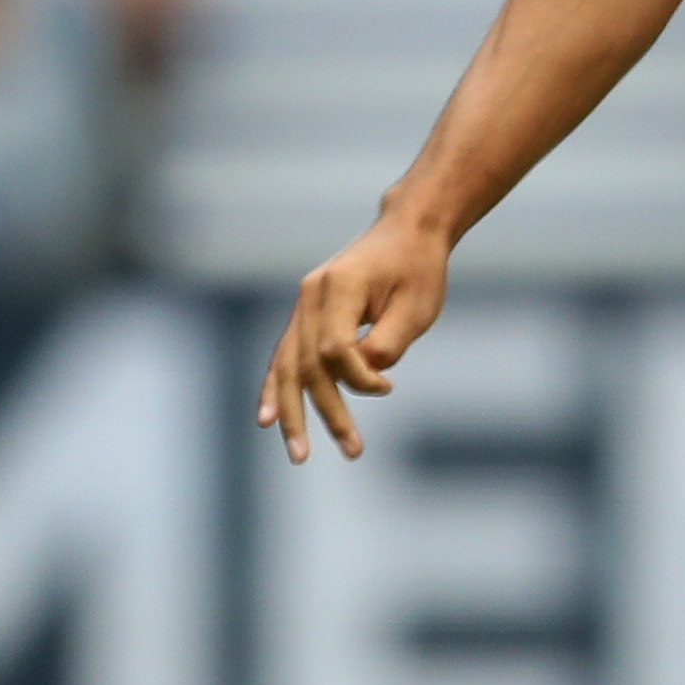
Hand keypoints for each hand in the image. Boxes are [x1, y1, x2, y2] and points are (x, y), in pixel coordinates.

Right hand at [261, 212, 451, 460]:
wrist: (408, 232)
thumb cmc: (418, 269)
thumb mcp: (416, 307)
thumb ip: (386, 344)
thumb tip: (359, 378)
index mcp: (339, 286)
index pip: (335, 348)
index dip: (359, 378)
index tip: (388, 386)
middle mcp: (311, 295)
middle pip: (306, 364)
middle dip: (323, 413)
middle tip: (350, 450)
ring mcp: (304, 304)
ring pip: (289, 366)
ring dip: (293, 412)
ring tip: (299, 453)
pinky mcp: (306, 314)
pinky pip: (286, 357)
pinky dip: (276, 388)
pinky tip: (266, 420)